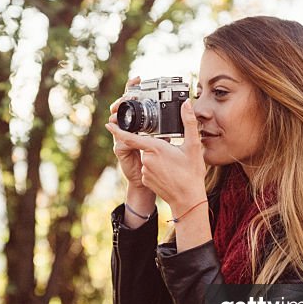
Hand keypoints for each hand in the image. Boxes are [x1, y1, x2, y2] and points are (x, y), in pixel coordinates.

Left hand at [105, 98, 206, 214]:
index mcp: (155, 148)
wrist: (188, 199)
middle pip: (147, 146)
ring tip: (175, 165)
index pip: (131, 137)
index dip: (119, 130)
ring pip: (149, 158)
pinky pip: (149, 169)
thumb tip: (186, 104)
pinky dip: (158, 168)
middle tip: (174, 154)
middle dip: (158, 147)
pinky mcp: (146, 180)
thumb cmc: (191, 173)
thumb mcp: (193, 145)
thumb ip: (188, 122)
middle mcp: (147, 160)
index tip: (109, 124)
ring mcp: (145, 171)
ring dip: (159, 158)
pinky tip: (169, 173)